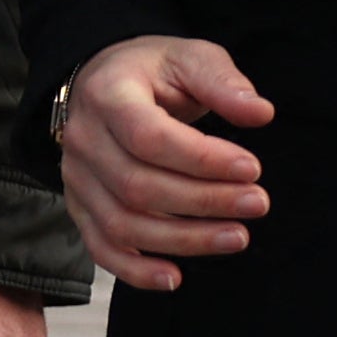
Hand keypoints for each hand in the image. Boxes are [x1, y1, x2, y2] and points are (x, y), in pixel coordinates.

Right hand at [52, 36, 276, 289]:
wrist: (102, 83)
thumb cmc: (153, 72)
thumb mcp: (190, 58)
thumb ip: (223, 82)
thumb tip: (260, 113)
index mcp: (107, 95)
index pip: (149, 138)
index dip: (202, 160)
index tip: (252, 168)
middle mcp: (83, 140)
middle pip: (139, 187)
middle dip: (204, 202)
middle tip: (258, 203)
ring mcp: (76, 178)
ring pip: (124, 224)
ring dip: (184, 240)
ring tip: (237, 236)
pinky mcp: (80, 207)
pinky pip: (101, 248)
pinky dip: (135, 272)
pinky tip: (175, 278)